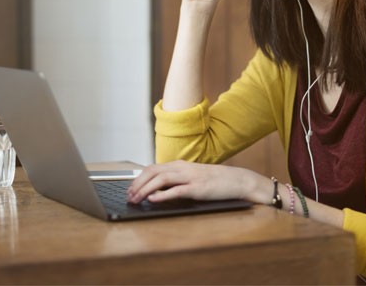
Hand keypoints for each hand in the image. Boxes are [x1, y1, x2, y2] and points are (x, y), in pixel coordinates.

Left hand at [126, 160, 267, 204]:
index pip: (152, 168)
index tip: (129, 190)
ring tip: (136, 199)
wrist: (236, 180)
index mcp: (179, 165)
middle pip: (152, 172)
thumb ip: (175, 181)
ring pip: (161, 179)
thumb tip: (156, 190)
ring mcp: (190, 177)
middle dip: (137, 184)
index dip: (138, 179)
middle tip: (128, 197)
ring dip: (145, 190)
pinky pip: (176, 190)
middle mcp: (182, 168)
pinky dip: (162, 195)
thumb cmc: (214, 181)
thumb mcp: (191, 177)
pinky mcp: (198, 188)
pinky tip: (153, 200)